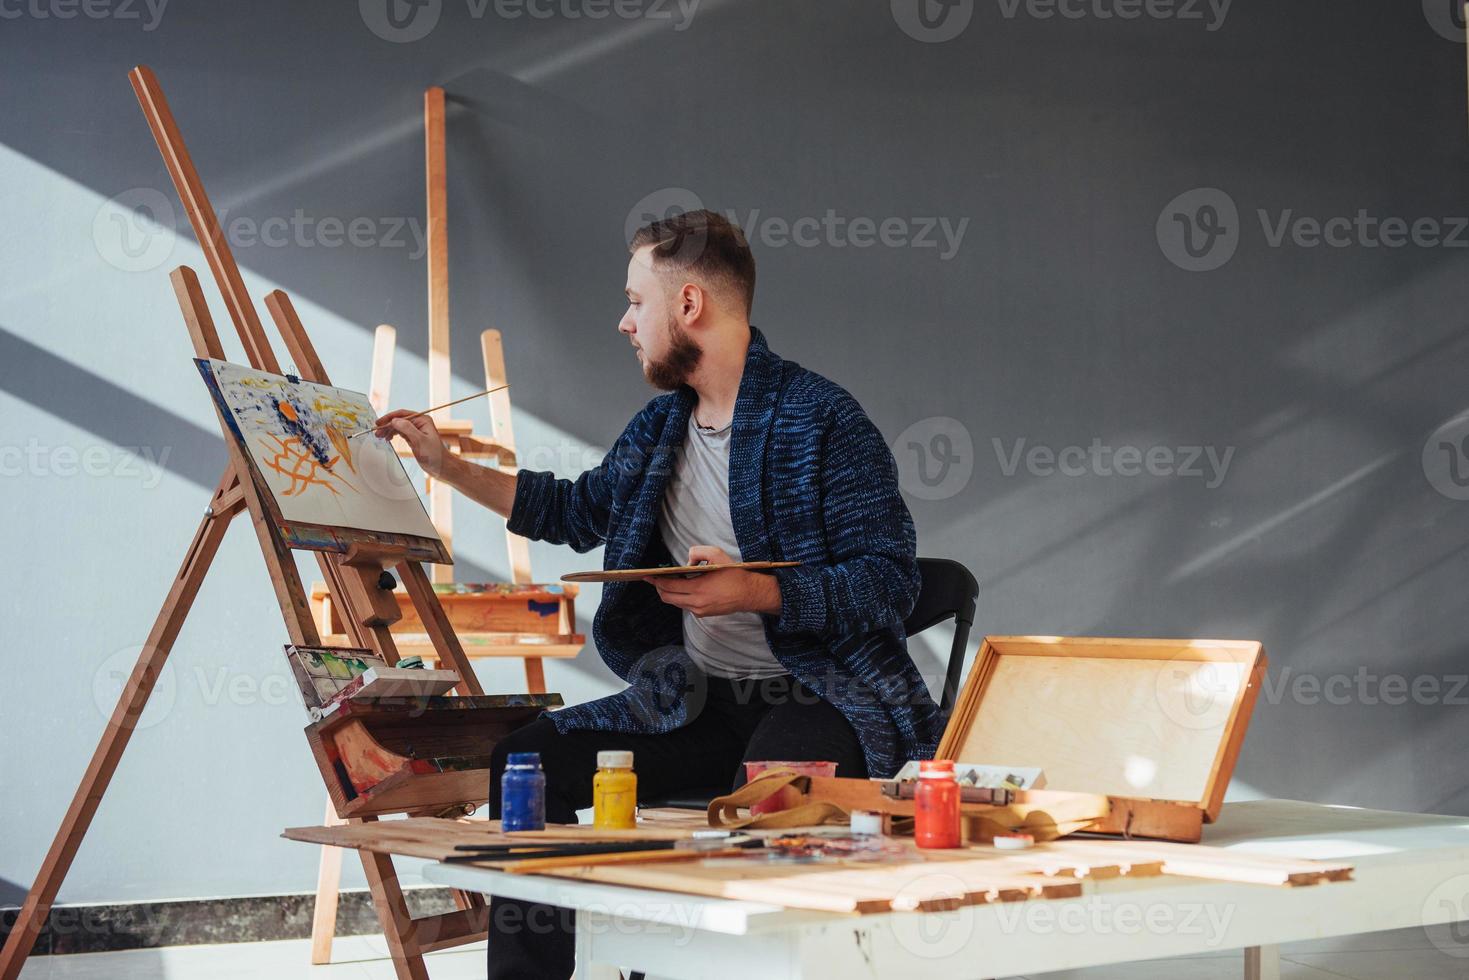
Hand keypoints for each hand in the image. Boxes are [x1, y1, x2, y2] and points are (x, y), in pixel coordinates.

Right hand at [372, 410, 451, 478]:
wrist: (442, 467)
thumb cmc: (434, 455)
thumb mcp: (420, 441)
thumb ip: (407, 429)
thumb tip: (394, 420)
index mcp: (422, 420)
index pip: (402, 414)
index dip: (389, 418)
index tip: (378, 423)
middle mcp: (419, 423)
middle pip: (399, 420)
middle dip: (387, 425)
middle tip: (376, 433)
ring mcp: (417, 431)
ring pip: (399, 427)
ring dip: (388, 430)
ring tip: (379, 436)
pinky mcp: (414, 438)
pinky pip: (401, 433)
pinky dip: (393, 435)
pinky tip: (387, 438)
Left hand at [645, 546, 782, 617]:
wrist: (749, 593)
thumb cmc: (734, 573)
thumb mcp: (717, 554)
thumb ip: (698, 552)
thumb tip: (686, 562)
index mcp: (698, 588)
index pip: (668, 587)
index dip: (655, 581)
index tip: (647, 575)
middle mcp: (696, 602)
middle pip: (667, 597)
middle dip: (659, 588)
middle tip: (654, 578)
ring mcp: (699, 610)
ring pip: (675, 602)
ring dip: (670, 592)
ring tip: (669, 581)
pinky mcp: (703, 614)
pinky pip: (685, 605)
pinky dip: (681, 596)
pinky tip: (685, 587)